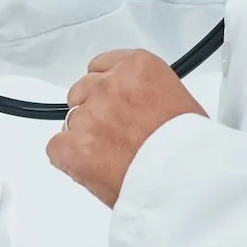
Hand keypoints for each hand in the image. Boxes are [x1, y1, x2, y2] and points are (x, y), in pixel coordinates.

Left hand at [49, 50, 205, 206]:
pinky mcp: (74, 145)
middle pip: (83, 91)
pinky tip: (94, 168)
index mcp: (139, 67)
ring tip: (112, 157)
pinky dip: (69, 160)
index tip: (112, 102)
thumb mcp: (180, 102)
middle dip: (94, 111)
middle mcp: (110, 85)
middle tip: (114, 135)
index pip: (102, 66)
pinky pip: (56, 148)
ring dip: (85, 136)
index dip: (106, 89)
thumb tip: (137, 105)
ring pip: (70, 121)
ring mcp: (89, 115)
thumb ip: (148, 94)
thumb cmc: (190, 149)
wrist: (185, 180)